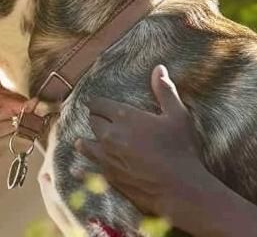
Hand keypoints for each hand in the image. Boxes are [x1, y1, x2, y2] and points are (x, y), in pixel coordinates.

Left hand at [76, 64, 212, 219]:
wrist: (179, 188)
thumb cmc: (181, 149)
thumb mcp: (177, 116)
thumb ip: (165, 91)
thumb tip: (158, 68)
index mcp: (125, 117)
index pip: (100, 104)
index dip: (96, 102)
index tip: (94, 102)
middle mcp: (111, 135)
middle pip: (93, 122)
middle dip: (94, 118)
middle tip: (95, 118)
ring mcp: (107, 157)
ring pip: (86, 145)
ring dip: (85, 141)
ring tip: (81, 141)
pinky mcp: (109, 177)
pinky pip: (88, 170)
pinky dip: (81, 169)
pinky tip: (75, 169)